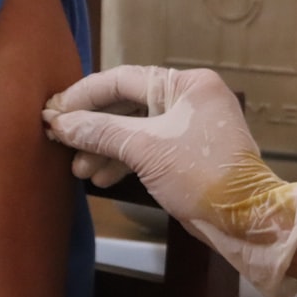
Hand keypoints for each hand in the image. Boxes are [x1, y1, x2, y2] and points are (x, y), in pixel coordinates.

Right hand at [43, 65, 296, 296]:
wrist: (243, 217)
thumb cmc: (200, 173)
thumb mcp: (146, 149)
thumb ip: (101, 131)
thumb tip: (59, 123)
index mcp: (188, 84)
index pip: (125, 79)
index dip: (85, 95)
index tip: (52, 112)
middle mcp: (191, 97)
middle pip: (128, 103)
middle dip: (95, 126)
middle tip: (60, 143)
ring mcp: (191, 124)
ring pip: (136, 128)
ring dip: (106, 147)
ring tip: (78, 169)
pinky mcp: (188, 151)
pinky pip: (148, 146)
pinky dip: (125, 159)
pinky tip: (101, 178)